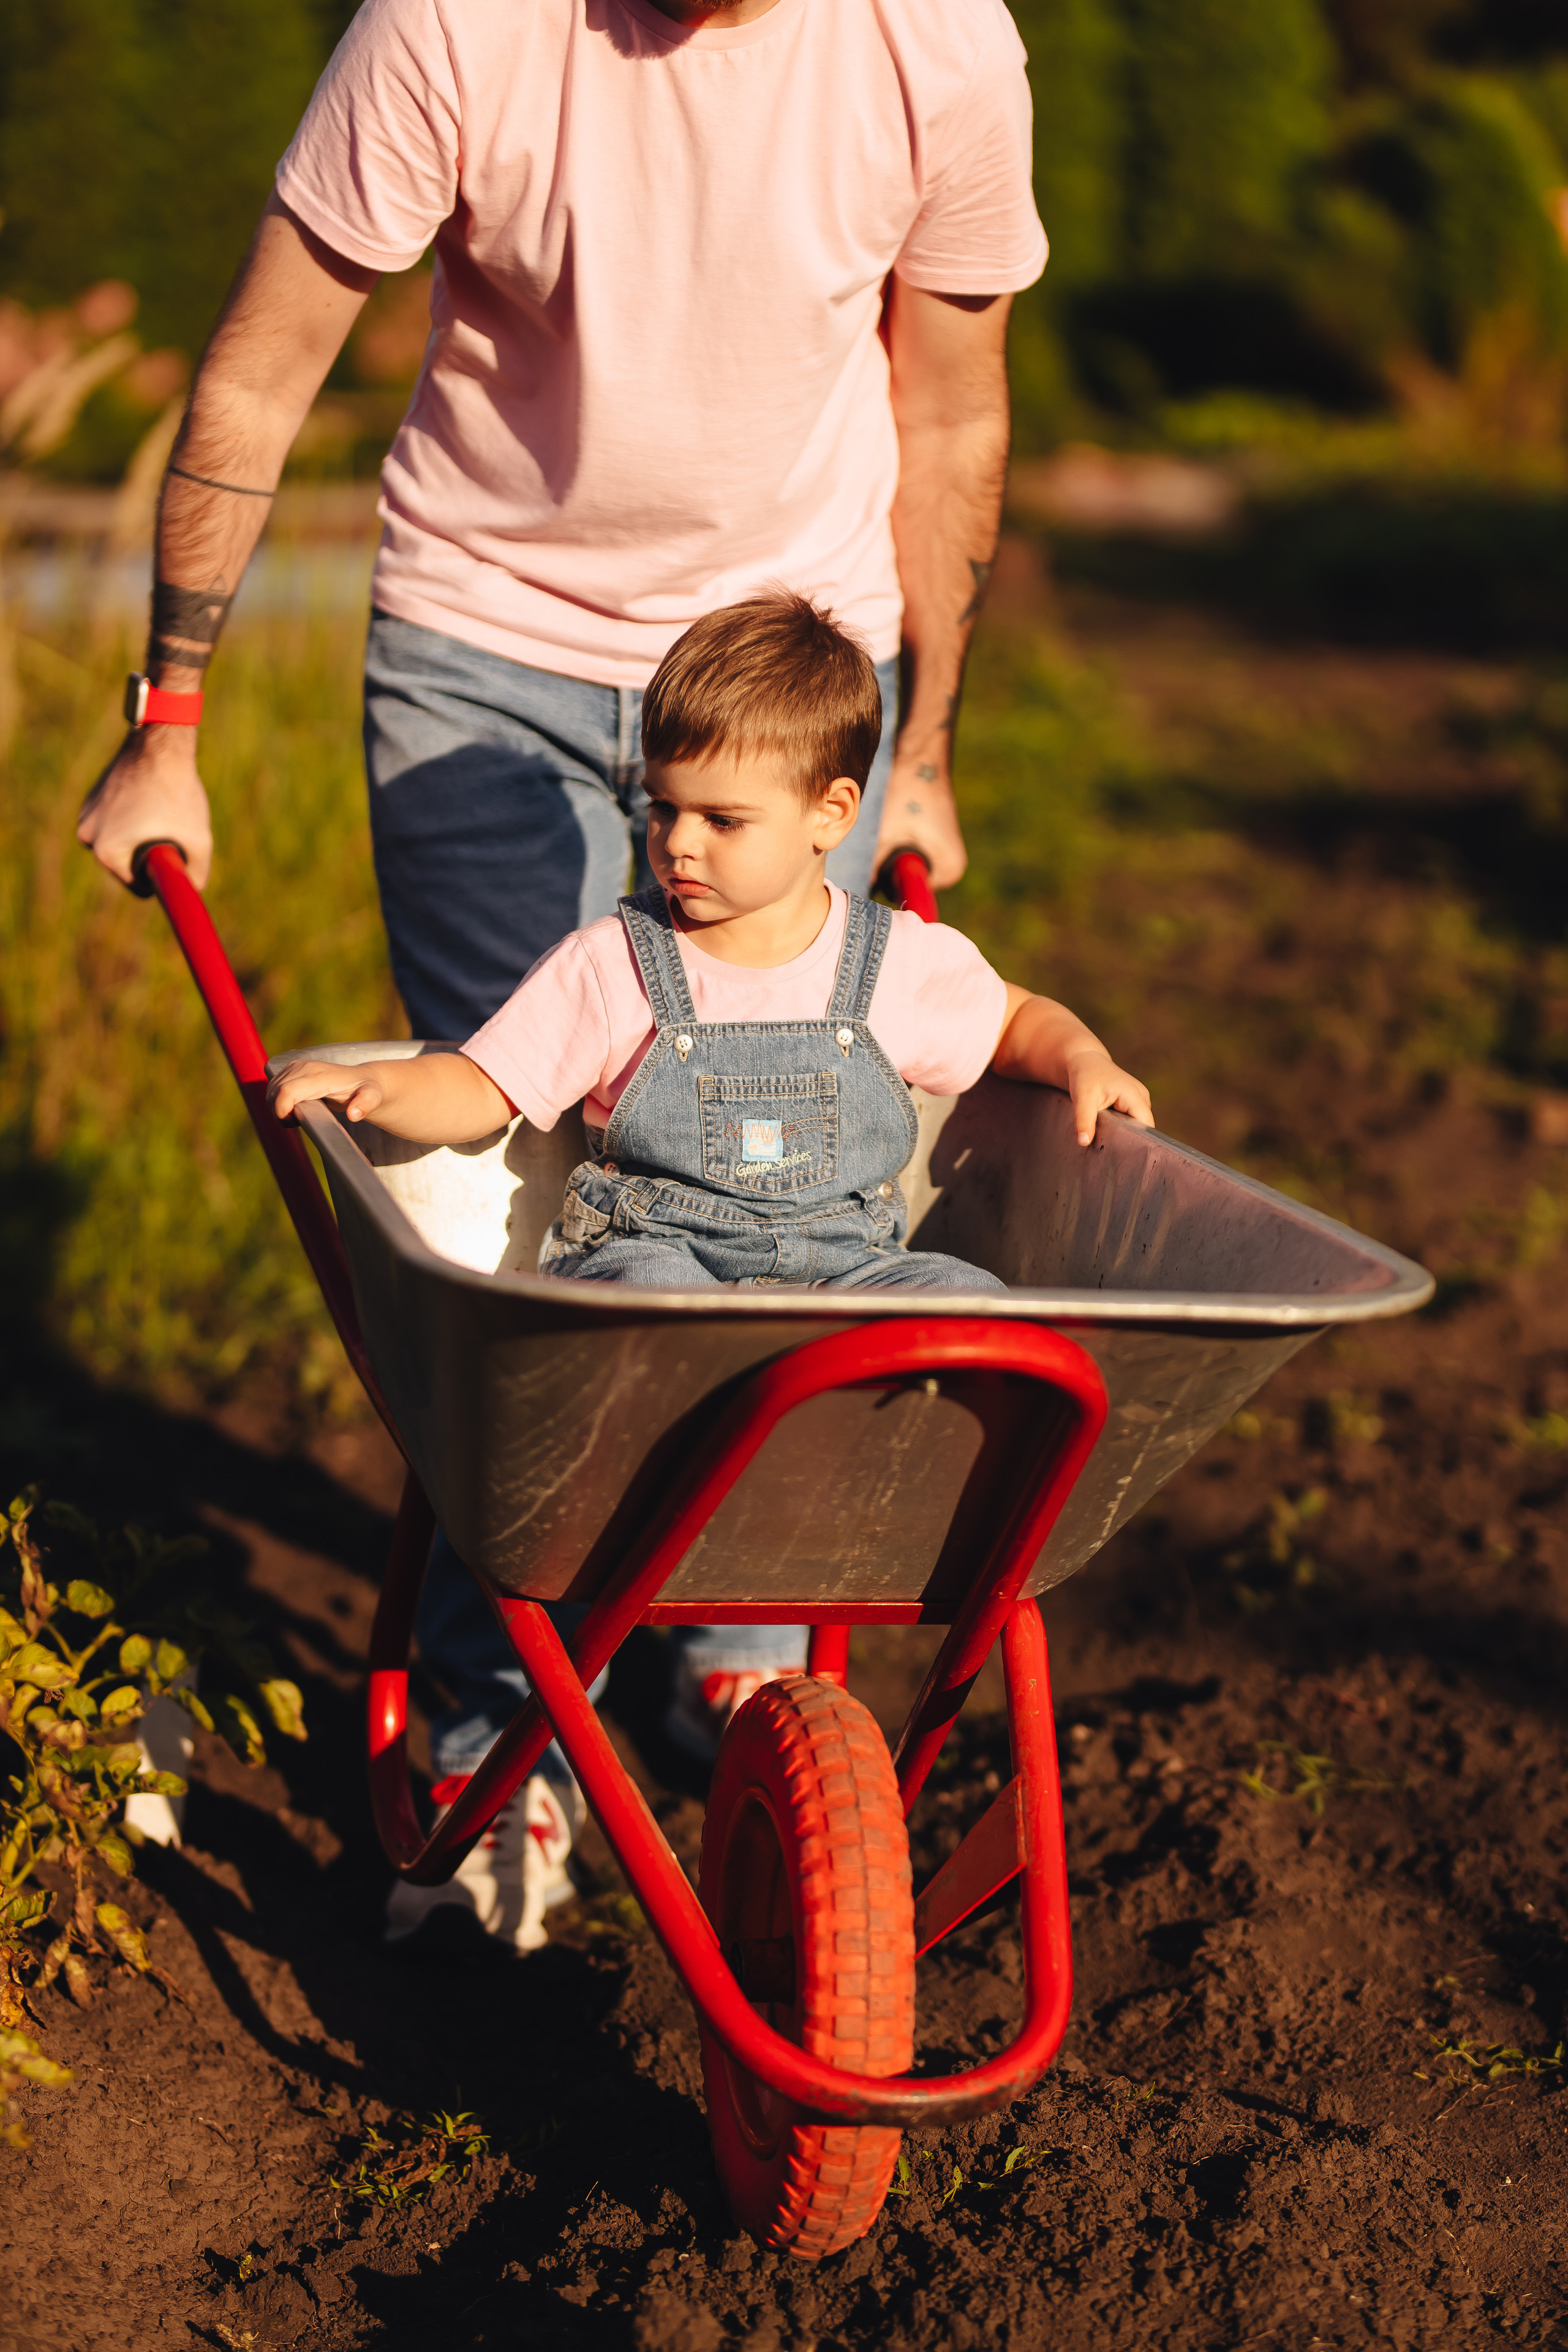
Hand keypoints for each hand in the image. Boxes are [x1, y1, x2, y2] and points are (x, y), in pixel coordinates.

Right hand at [77, 729, 213, 888]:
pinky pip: (117, 822)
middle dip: (150, 853)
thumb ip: (196, 874)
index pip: (138, 886)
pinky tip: (149, 797)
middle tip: (172, 828)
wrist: (160, 744)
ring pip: (123, 843)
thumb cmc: (178, 792)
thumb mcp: (198, 841)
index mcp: (107, 852)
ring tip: (160, 810)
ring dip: (141, 835)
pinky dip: (133, 817)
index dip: (162, 875)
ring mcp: (87, 815)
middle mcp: (88, 835)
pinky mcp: (92, 798)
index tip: (176, 856)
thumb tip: (191, 890)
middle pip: (128, 865)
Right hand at [272, 1058, 386, 1124]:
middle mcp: (303, 1067)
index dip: (282, 1111)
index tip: (293, 1122)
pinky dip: (278, 1101)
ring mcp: (295, 1066)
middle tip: (297, 1122)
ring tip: (298, 1115)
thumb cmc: (365, 1090)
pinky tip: (295, 1106)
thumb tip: (354, 1114)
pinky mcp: (291, 1069)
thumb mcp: (372, 1097)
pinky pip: (273, 1087)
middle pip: (274, 1092)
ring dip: (278, 1107)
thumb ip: (365, 1104)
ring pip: (271, 1090)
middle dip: (279, 1112)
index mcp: (318, 1076)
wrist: (361, 1079)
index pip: (286, 1092)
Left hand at [875, 748, 968, 890]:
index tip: (876, 860)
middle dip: (885, 869)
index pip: (907, 897)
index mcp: (947, 872)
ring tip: (883, 828)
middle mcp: (950, 868)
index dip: (886, 883)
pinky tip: (889, 823)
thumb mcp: (883, 837)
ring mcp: (942, 853)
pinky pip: (905, 853)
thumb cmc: (904, 793)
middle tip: (877, 840)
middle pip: (904, 884)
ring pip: (901, 867)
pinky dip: (892, 843)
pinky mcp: (932, 840)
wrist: (919, 756)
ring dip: (886, 855)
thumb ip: (872, 871)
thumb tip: (857, 893)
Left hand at [1064, 1048, 1153, 1147]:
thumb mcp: (1081, 1097)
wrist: (1084, 1061)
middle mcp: (1142, 1097)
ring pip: (1139, 1126)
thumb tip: (1083, 1142)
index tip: (1123, 1157)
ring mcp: (1140, 1100)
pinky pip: (1133, 1121)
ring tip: (1110, 1146)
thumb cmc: (1084, 1075)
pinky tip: (1110, 1136)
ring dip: (1126, 1135)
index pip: (1145, 1126)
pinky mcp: (1133, 1104)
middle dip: (1131, 1141)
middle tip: (1113, 1156)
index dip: (1137, 1141)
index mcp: (1134, 1095)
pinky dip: (1123, 1129)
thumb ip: (1084, 1120)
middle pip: (1144, 1128)